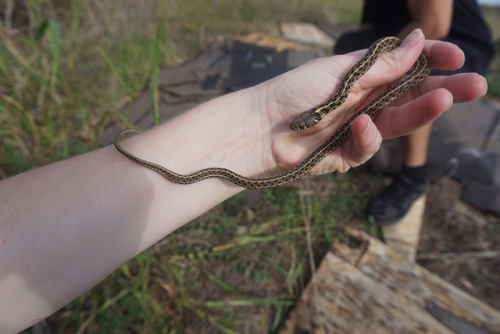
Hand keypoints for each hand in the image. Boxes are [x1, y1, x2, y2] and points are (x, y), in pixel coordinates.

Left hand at [253, 29, 485, 174]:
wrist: (259, 131)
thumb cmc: (293, 94)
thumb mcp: (340, 74)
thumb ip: (380, 65)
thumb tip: (418, 39)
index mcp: (360, 75)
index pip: (403, 65)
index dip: (431, 59)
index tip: (457, 57)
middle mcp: (362, 100)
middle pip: (410, 95)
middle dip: (443, 90)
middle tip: (476, 86)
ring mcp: (355, 127)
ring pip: (397, 121)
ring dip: (422, 111)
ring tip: (444, 99)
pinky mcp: (346, 153)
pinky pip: (368, 146)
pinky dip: (368, 137)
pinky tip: (360, 126)